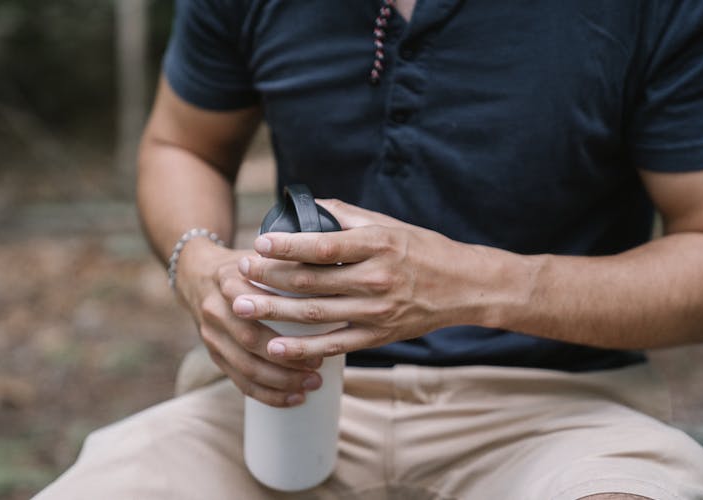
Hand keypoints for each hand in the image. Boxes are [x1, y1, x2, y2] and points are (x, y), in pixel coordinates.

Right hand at [175, 238, 323, 406]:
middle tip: (318, 367)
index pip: (256, 306)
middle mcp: (215, 309)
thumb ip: (289, 263)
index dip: (287, 324)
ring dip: (280, 382)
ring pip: (245, 367)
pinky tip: (290, 399)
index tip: (319, 336)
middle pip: (250, 341)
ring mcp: (211, 335)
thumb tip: (335, 273)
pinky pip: (239, 381)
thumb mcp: (260, 256)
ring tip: (310, 386)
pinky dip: (266, 394)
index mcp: (229, 280)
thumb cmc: (243, 266)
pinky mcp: (213, 354)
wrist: (196, 274)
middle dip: (287, 360)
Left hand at [232, 199, 496, 360]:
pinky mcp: (377, 336)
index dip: (288, 246)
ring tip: (243, 307)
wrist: (462, 287)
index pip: (323, 246)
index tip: (259, 243)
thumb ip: (347, 217)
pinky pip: (334, 345)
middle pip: (311, 282)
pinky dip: (304, 349)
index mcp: (377, 246)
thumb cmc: (423, 250)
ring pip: (316, 314)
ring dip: (275, 312)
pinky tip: (277, 347)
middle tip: (240, 274)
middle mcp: (375, 280)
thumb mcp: (389, 225)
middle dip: (270, 278)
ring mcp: (376, 312)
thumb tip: (308, 208)